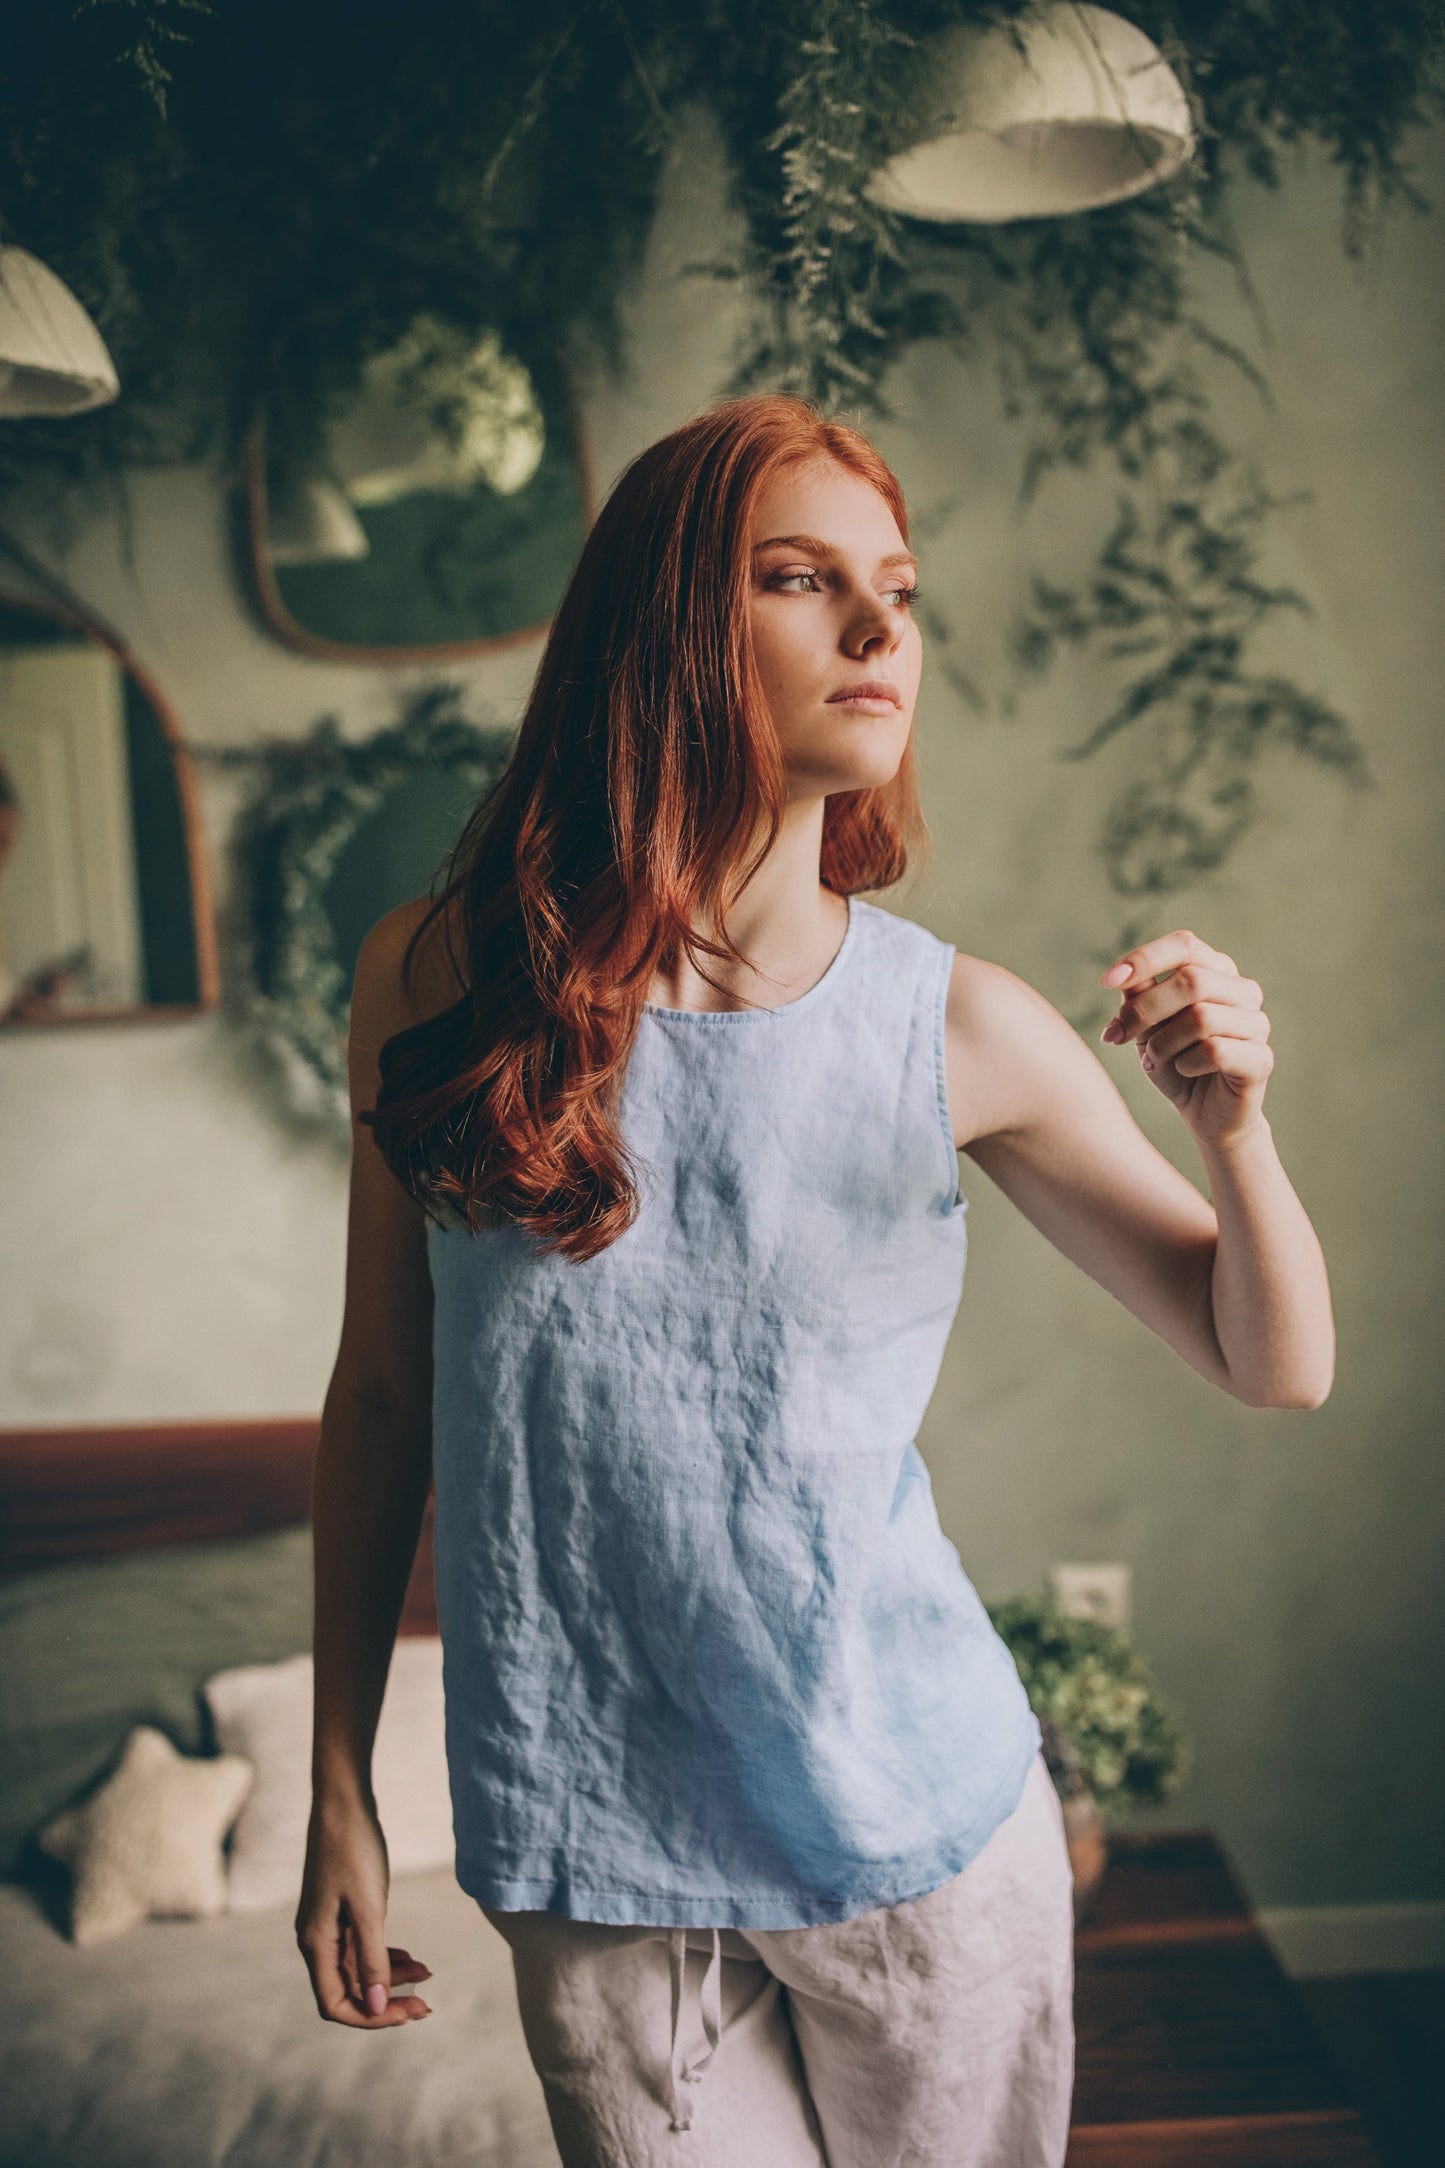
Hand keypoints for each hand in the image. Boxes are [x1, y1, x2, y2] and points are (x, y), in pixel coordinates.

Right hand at [295, 1795, 432, 2028]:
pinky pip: (359, 1948)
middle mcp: (315, 1940)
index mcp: (316, 1943)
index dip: (372, 2017)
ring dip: (389, 1979)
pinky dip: (384, 1957)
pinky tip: (409, 1957)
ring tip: (426, 1974)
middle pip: (349, 1991)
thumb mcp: (369, 1907)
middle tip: (427, 2004)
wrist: (343, 1801)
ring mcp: (326, 1924)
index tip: (410, 2011)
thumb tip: (375, 2007)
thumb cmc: (354, 1849)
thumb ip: (371, 1959)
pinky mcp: (339, 1910)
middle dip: (386, 2001)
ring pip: (356, 1970)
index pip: (336, 2004)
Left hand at [1098, 928, 1272, 1148]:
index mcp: (1216, 971)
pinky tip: (1183, 1071)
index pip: (1185, 945)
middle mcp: (1243, 991)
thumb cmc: (1175, 1062)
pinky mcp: (1260, 1059)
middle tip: (1117, 1036)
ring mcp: (1257, 1024)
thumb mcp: (1147, 1026)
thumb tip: (1122, 978)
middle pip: (1190, 981)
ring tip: (1154, 1059)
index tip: (1107, 982)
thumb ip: (1139, 996)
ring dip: (1163, 1042)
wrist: (1204, 1114)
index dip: (1144, 959)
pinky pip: (1214, 1052)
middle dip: (1144, 1010)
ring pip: (1200, 1018)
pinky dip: (1185, 1063)